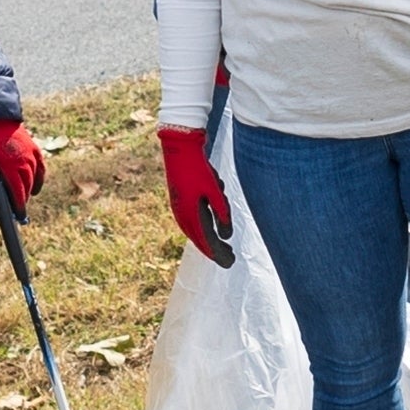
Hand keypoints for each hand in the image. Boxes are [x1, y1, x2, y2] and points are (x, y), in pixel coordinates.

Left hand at [0, 115, 46, 212]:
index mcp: (10, 166)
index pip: (18, 190)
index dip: (19, 204)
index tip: (19, 214)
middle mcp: (24, 161)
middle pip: (28, 185)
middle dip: (24, 197)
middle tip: (21, 207)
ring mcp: (30, 153)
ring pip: (35, 175)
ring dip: (32, 187)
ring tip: (28, 195)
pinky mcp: (33, 146)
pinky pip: (40, 164)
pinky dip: (39, 174)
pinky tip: (36, 180)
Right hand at [160, 125, 234, 264]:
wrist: (179, 146)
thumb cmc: (198, 167)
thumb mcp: (214, 190)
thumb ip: (222, 213)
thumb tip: (227, 236)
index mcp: (190, 215)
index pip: (206, 241)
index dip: (218, 253)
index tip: (229, 263)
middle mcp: (182, 214)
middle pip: (201, 239)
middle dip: (216, 250)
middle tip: (230, 259)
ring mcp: (179, 207)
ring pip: (196, 230)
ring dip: (209, 239)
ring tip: (223, 246)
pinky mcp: (180, 200)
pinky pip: (192, 220)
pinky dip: (202, 228)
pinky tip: (208, 230)